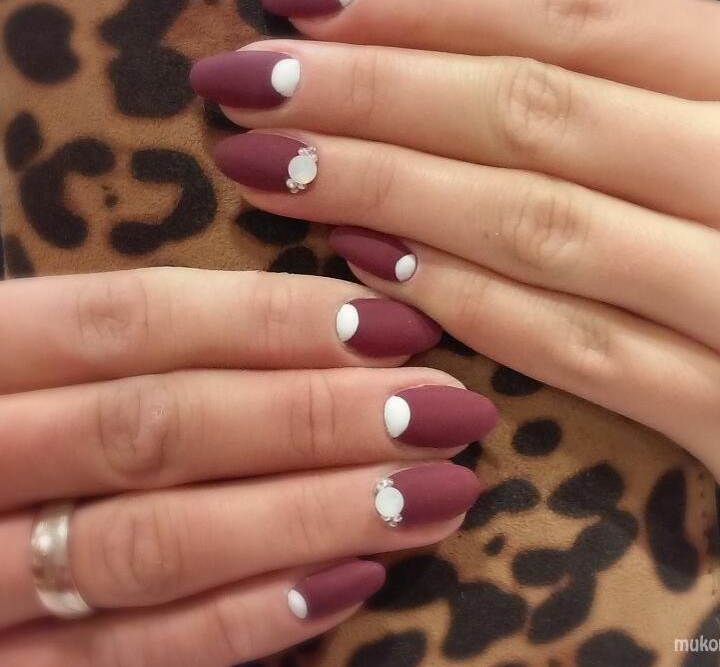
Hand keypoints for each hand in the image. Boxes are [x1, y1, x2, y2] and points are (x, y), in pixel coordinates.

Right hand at [0, 268, 493, 664]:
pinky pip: (131, 660)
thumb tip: (277, 319)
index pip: (127, 319)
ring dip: (311, 516)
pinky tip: (352, 585)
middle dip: (314, 417)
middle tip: (445, 409)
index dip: (266, 319)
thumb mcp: (15, 355)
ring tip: (439, 494)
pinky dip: (244, 622)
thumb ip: (101, 340)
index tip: (389, 320)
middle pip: (160, 427)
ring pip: (159, 543)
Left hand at [191, 0, 719, 506]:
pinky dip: (459, 299)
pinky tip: (365, 260)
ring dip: (382, 187)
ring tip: (270, 157)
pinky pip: (566, 346)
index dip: (423, 2)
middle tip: (249, 75)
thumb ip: (648, 78)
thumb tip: (463, 46)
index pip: (566, 16)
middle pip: (523, 111)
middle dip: (368, 91)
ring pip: (530, 224)